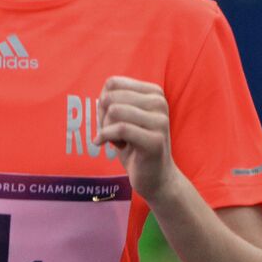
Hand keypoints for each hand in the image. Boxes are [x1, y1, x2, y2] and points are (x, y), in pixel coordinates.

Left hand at [96, 77, 177, 202]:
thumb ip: (113, 102)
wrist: (156, 178)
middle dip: (102, 116)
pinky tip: (104, 145)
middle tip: (110, 133)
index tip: (109, 119)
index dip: (103, 101)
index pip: (113, 83)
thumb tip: (101, 96)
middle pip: (111, 97)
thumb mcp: (124, 119)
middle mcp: (159, 102)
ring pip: (115, 111)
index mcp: (154, 93)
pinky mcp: (154, 140)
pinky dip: (105, 136)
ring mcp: (160, 121)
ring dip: (106, 128)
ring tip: (115, 140)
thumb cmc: (136, 147)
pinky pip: (120, 129)